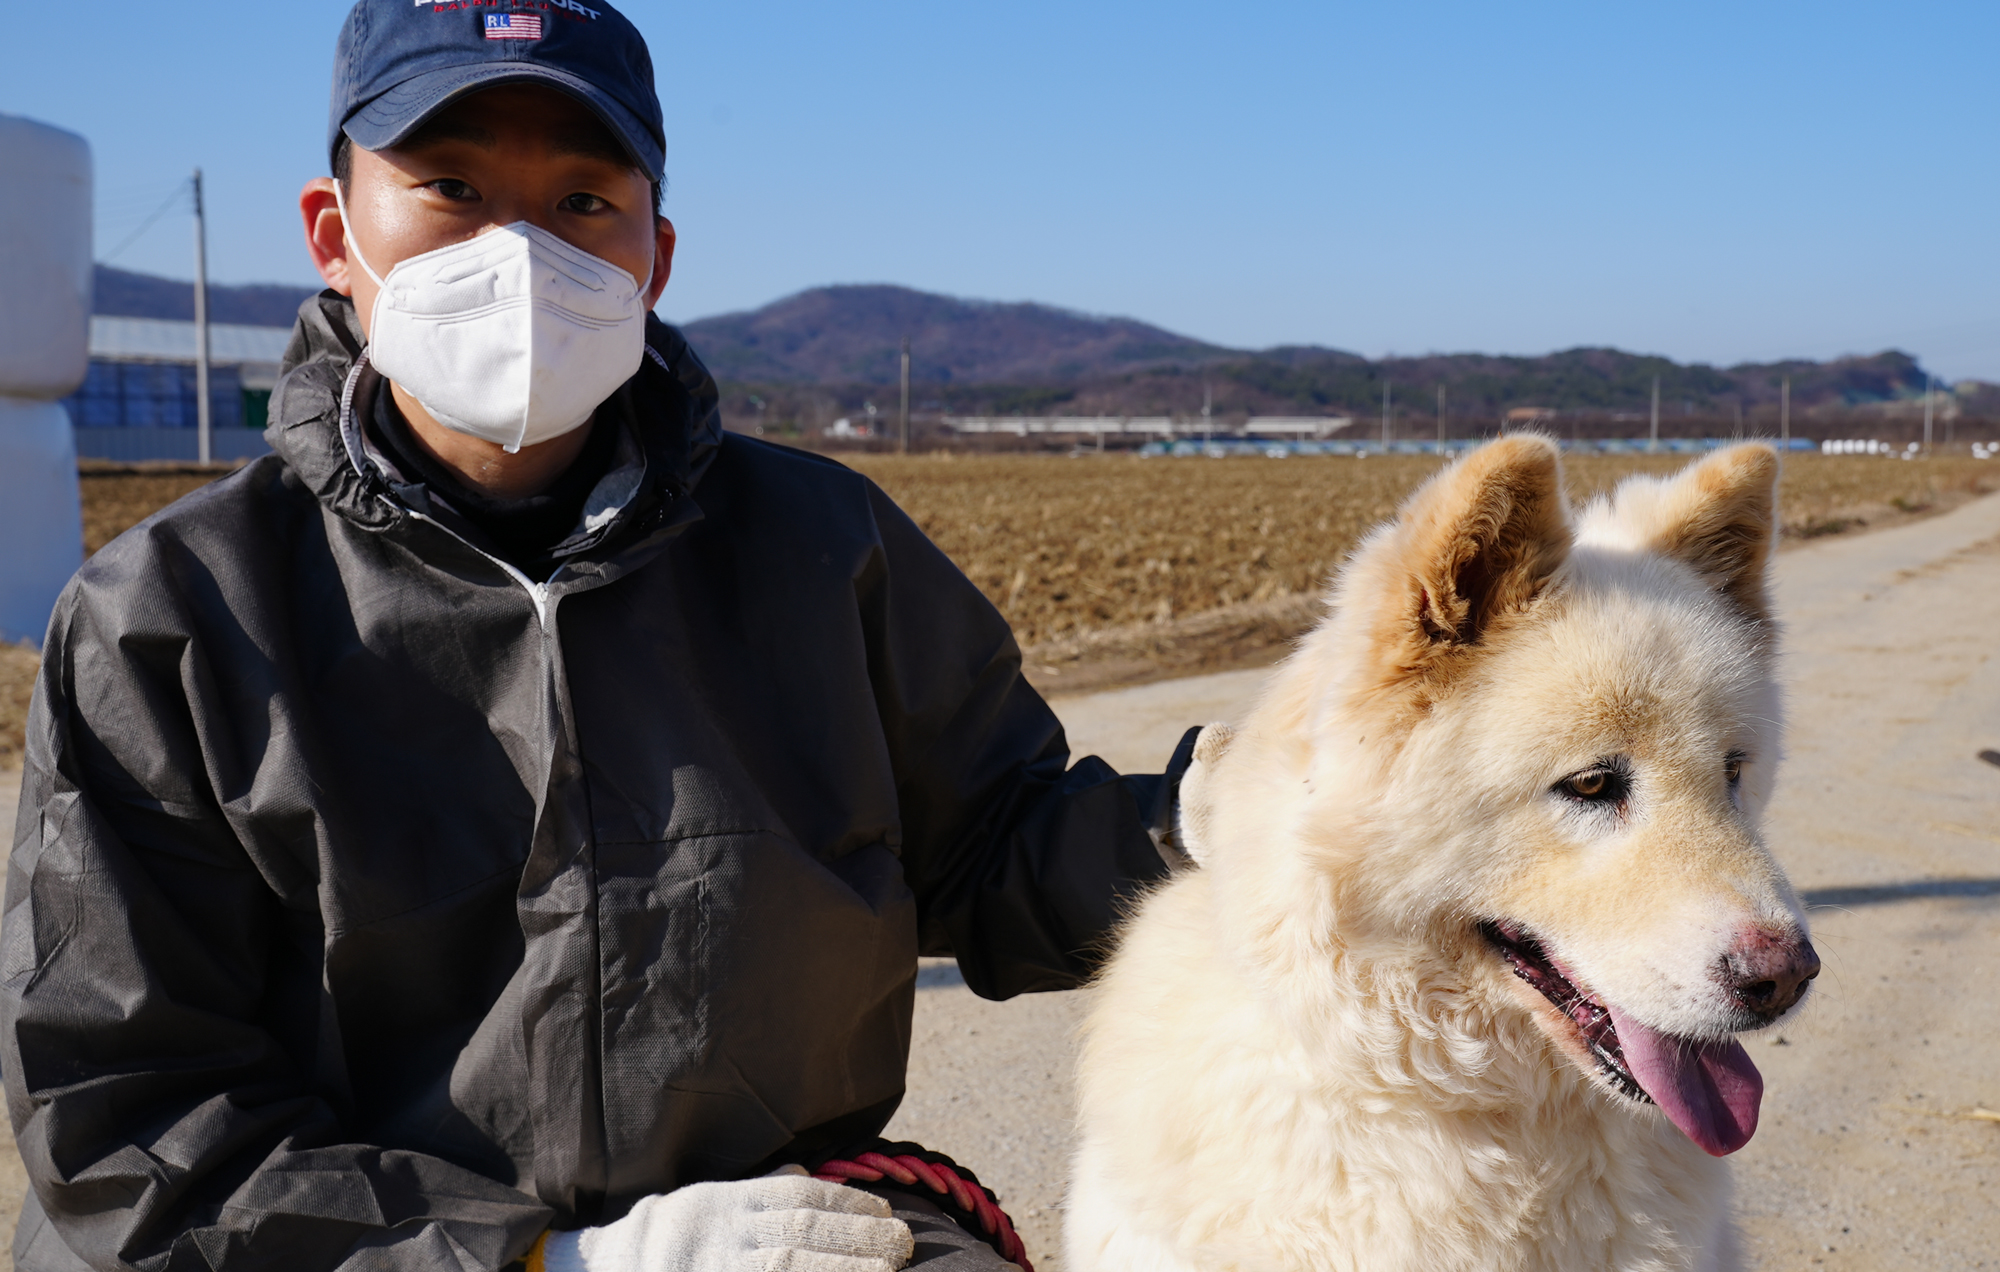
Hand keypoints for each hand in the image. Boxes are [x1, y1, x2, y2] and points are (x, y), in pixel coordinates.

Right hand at [540, 1166, 914, 1271]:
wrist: (611, 1269)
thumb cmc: (673, 1237)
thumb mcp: (712, 1201)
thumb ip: (760, 1191)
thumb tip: (808, 1177)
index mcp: (726, 1203)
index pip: (796, 1196)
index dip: (845, 1204)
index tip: (884, 1210)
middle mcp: (723, 1234)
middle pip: (801, 1232)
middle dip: (857, 1238)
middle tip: (904, 1243)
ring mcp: (719, 1267)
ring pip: (789, 1266)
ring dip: (844, 1269)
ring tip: (889, 1269)